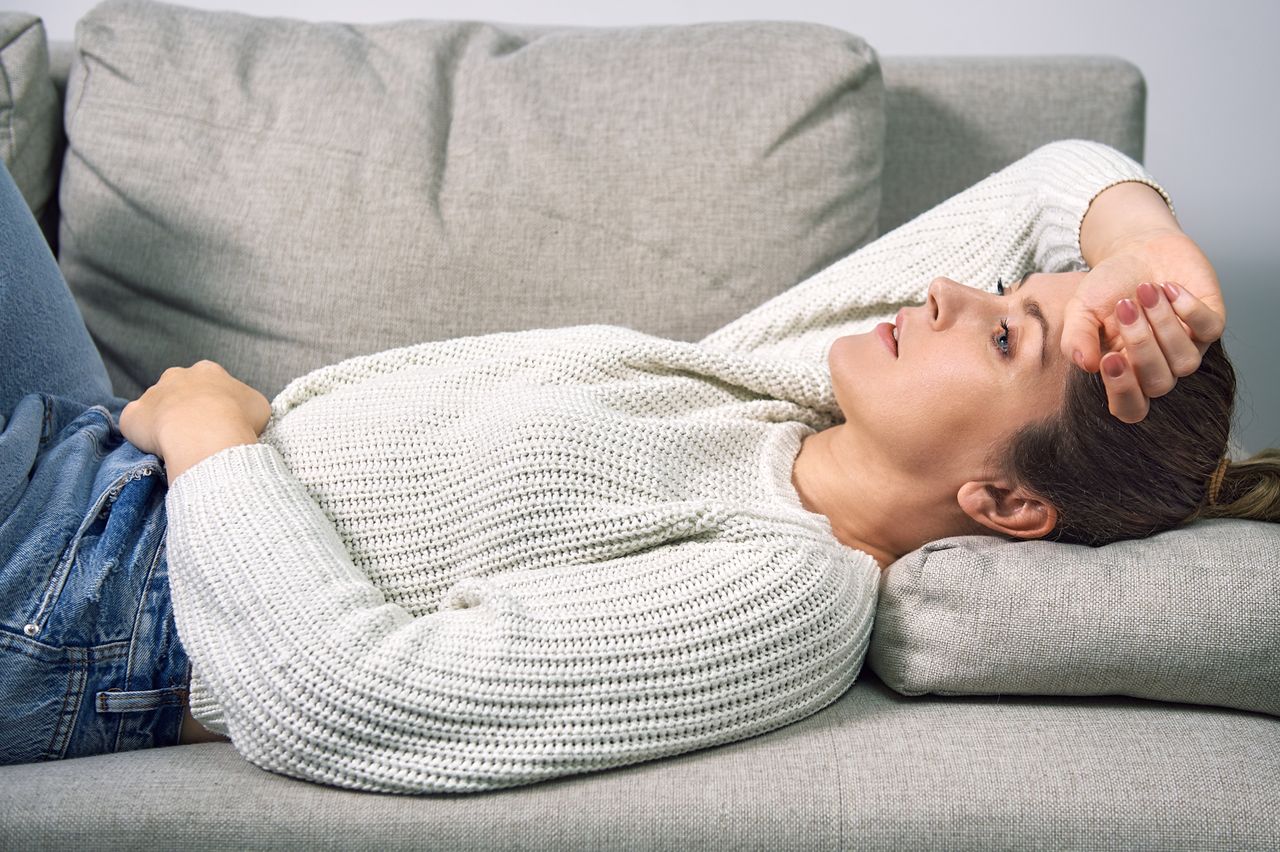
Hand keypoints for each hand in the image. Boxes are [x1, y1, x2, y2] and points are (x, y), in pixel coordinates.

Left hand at [120, 360, 270, 479]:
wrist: (207, 433)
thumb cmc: (238, 418)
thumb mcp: (259, 407)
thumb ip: (247, 404)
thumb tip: (244, 412)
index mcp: (208, 371)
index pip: (208, 381)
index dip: (214, 401)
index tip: (220, 419)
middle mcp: (177, 375)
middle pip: (178, 389)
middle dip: (185, 406)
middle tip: (198, 432)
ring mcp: (152, 394)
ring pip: (155, 407)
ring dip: (163, 421)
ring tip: (179, 445)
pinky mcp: (132, 415)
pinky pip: (135, 425)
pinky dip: (142, 435)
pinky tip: (156, 449)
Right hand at [1060, 230, 1225, 422]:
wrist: (1136, 248)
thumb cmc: (1108, 285)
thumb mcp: (1080, 309)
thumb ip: (1076, 337)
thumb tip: (1085, 364)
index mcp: (1126, 372)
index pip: (1131, 408)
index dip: (1124, 392)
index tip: (1110, 359)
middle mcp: (1159, 366)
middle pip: (1160, 384)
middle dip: (1141, 345)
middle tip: (1124, 307)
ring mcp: (1188, 346)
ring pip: (1186, 361)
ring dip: (1164, 324)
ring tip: (1145, 290)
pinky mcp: (1211, 322)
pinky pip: (1209, 330)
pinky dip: (1188, 309)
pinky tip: (1169, 288)